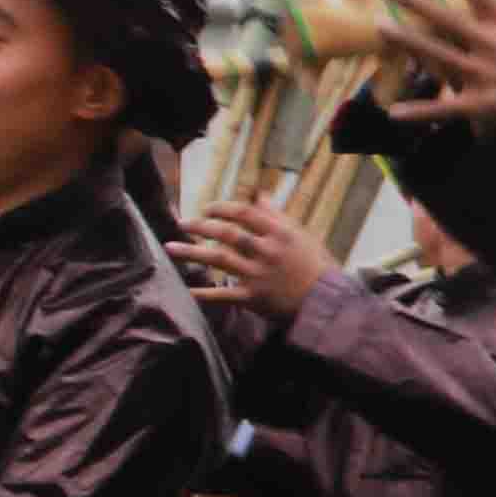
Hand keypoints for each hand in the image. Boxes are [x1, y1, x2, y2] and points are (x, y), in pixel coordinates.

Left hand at [176, 199, 336, 316]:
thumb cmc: (314, 265)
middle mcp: (266, 251)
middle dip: (199, 226)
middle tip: (181, 223)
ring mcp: (258, 275)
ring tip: (169, 248)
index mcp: (278, 232)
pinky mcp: (253, 297)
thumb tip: (258, 195)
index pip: (243, 213)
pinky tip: (186, 289)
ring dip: (191, 253)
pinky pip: (223, 295)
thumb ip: (276, 215)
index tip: (207, 208)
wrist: (326, 301)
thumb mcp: (300, 234)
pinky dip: (203, 293)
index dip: (221, 208)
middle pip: (226, 234)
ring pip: (218, 260)